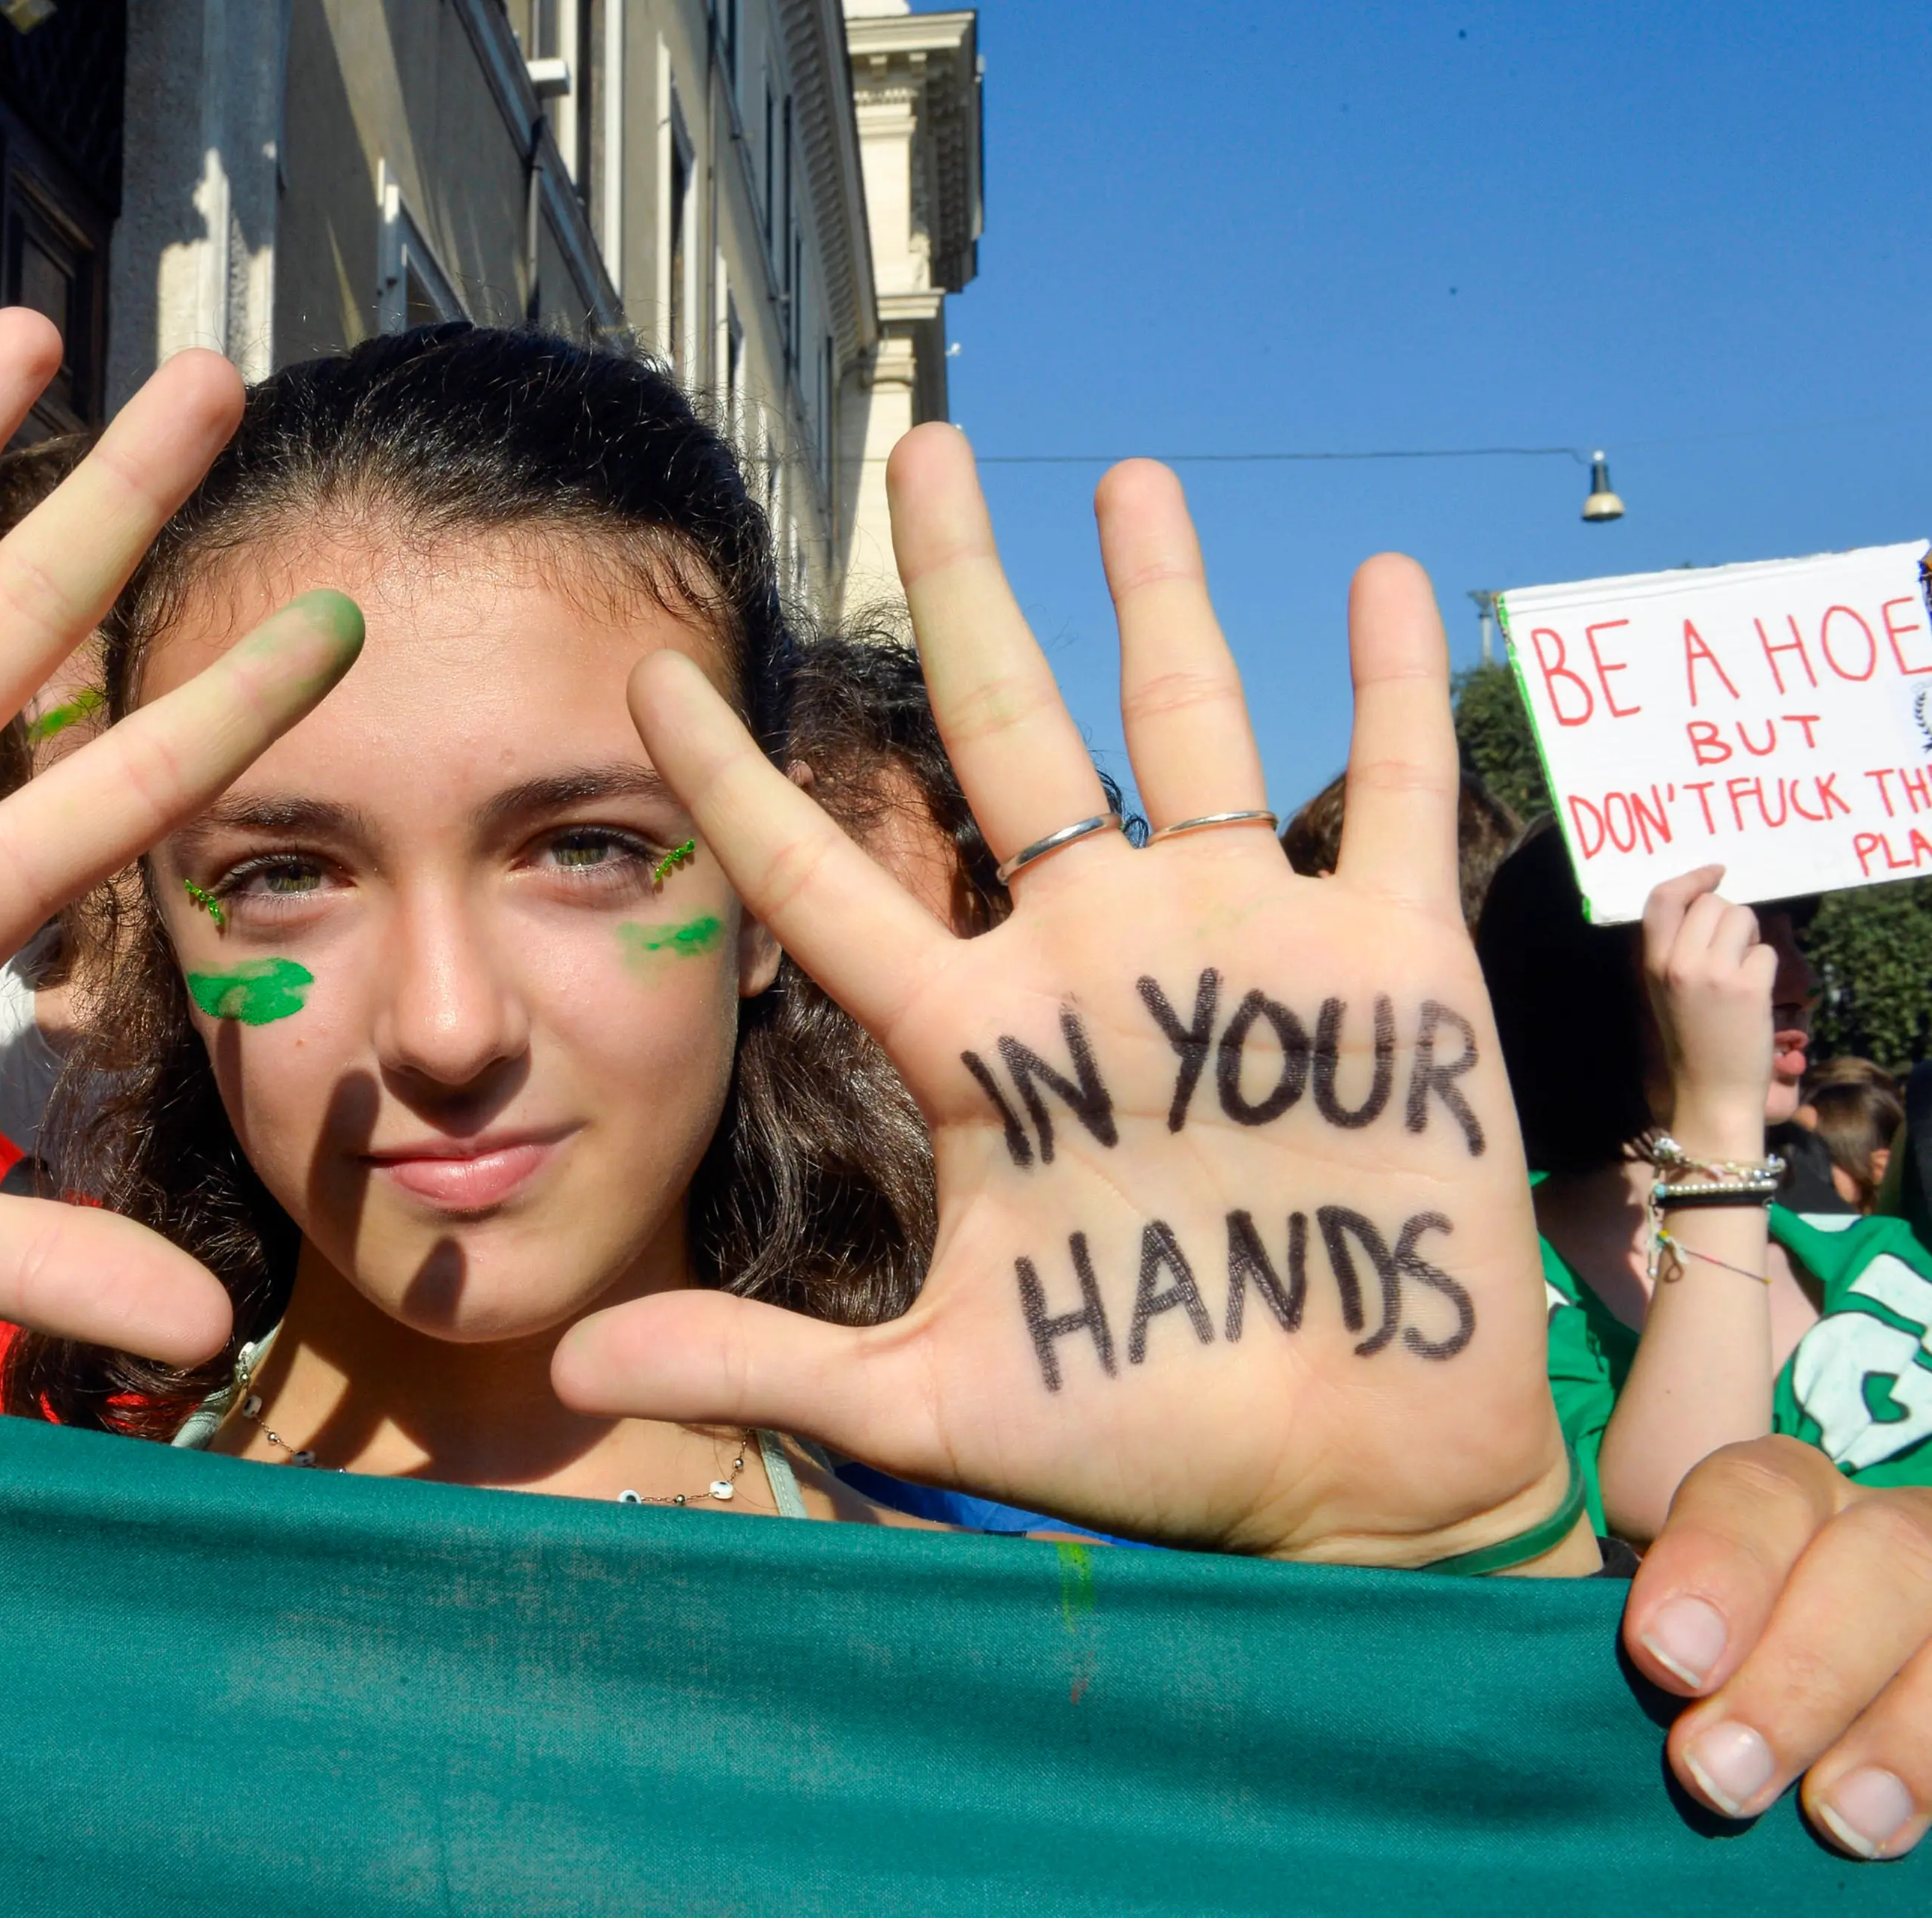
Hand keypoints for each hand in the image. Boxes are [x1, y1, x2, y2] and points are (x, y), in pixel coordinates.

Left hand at [557, 435, 1583, 1570]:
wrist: (1348, 1488)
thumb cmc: (1143, 1436)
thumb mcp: (933, 1400)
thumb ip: (763, 1361)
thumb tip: (560, 1369)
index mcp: (972, 1043)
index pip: (820, 880)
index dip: (730, 782)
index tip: (647, 673)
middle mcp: (1091, 962)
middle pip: (1005, 731)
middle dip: (966, 590)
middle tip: (924, 450)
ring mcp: (1238, 950)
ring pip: (1189, 724)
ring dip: (1159, 598)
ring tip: (1121, 475)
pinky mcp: (1387, 975)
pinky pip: (1387, 798)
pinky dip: (1394, 695)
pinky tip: (1387, 581)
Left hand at [1629, 1438, 1931, 1858]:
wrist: (1796, 1724)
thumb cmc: (1697, 1682)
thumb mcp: (1665, 1638)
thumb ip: (1647, 1635)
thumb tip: (1595, 1672)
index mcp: (1781, 1499)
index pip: (1755, 1489)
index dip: (1719, 1564)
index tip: (1665, 1659)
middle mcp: (1875, 1533)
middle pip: (1883, 1555)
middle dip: (1806, 1669)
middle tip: (1720, 1772)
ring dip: (1898, 1732)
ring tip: (1836, 1818)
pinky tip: (1894, 1824)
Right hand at [1639, 865, 1775, 1152]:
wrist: (1710, 1091)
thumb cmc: (1690, 1041)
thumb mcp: (1665, 991)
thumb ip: (1676, 950)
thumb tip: (1710, 905)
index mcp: (1652, 964)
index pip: (1662, 899)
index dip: (1692, 878)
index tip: (1715, 873)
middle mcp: (1678, 962)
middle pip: (1714, 903)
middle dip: (1730, 918)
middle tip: (1731, 951)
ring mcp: (1713, 974)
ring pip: (1744, 918)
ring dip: (1750, 939)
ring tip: (1741, 973)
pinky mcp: (1747, 987)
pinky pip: (1766, 951)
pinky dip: (1765, 968)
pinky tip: (1754, 996)